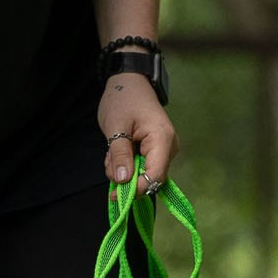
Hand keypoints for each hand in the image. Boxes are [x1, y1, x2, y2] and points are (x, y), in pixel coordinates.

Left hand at [99, 76, 176, 190]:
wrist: (130, 82)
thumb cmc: (123, 99)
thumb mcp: (116, 126)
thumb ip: (120, 154)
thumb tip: (123, 181)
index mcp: (162, 140)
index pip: (155, 176)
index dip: (137, 189)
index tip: (116, 194)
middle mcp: (168, 147)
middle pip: (150, 178)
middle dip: (126, 178)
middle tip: (109, 160)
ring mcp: (163, 149)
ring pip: (143, 174)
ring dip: (123, 170)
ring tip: (111, 151)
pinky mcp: (155, 151)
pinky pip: (141, 166)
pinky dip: (126, 164)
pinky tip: (117, 150)